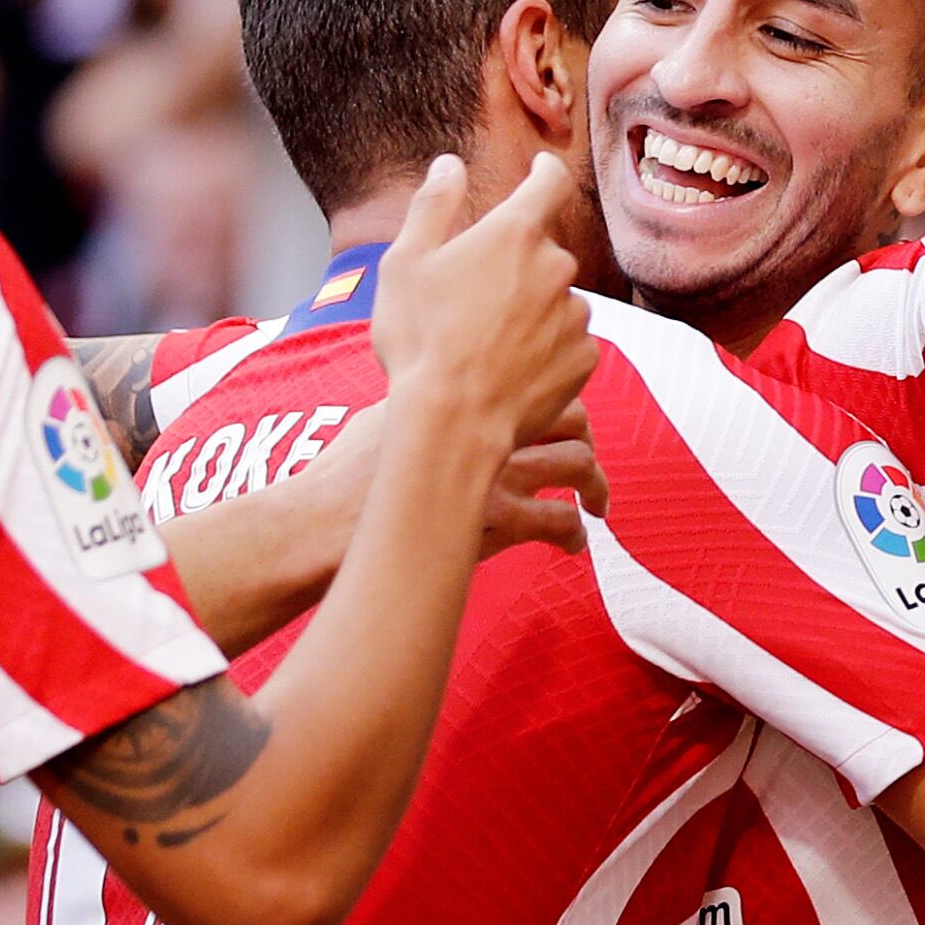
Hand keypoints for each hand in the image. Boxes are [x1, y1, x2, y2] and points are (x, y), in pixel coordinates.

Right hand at [289, 397, 608, 566]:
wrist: (327, 521)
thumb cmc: (340, 477)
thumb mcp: (380, 417)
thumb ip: (418, 408)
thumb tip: (427, 405)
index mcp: (461, 395)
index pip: (532, 379)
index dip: (553, 398)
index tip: (555, 417)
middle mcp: (488, 425)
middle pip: (570, 414)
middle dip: (586, 437)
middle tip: (586, 459)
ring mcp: (497, 470)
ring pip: (577, 462)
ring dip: (596, 484)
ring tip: (597, 505)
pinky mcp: (499, 519)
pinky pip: (559, 520)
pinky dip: (572, 533)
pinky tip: (571, 545)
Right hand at [369, 152, 595, 449]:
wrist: (453, 424)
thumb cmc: (421, 342)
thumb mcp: (405, 264)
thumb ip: (432, 206)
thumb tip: (449, 165)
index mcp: (514, 232)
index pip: (548, 181)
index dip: (544, 171)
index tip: (541, 169)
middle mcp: (556, 266)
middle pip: (543, 252)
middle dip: (516, 267)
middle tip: (473, 302)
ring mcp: (575, 314)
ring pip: (556, 300)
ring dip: (532, 311)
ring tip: (487, 347)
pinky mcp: (585, 358)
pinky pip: (567, 343)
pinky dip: (545, 350)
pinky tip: (509, 371)